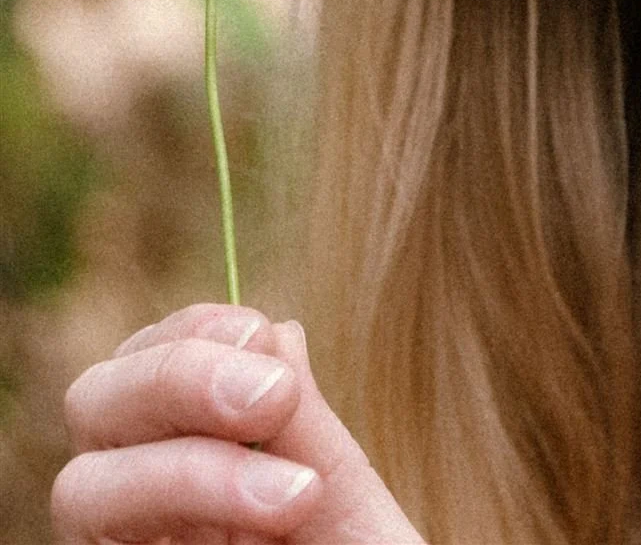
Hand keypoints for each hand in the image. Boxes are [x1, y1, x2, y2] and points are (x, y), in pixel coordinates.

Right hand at [53, 302, 425, 542]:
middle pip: (92, 406)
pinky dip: (165, 535)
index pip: (145, 359)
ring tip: (295, 498)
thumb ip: (308, 430)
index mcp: (190, 458)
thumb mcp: (347, 509)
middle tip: (275, 401)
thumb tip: (276, 329)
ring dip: (187, 472)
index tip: (266, 332)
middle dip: (180, 380)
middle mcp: (140, 511)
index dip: (193, 331)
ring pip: (80, 490)